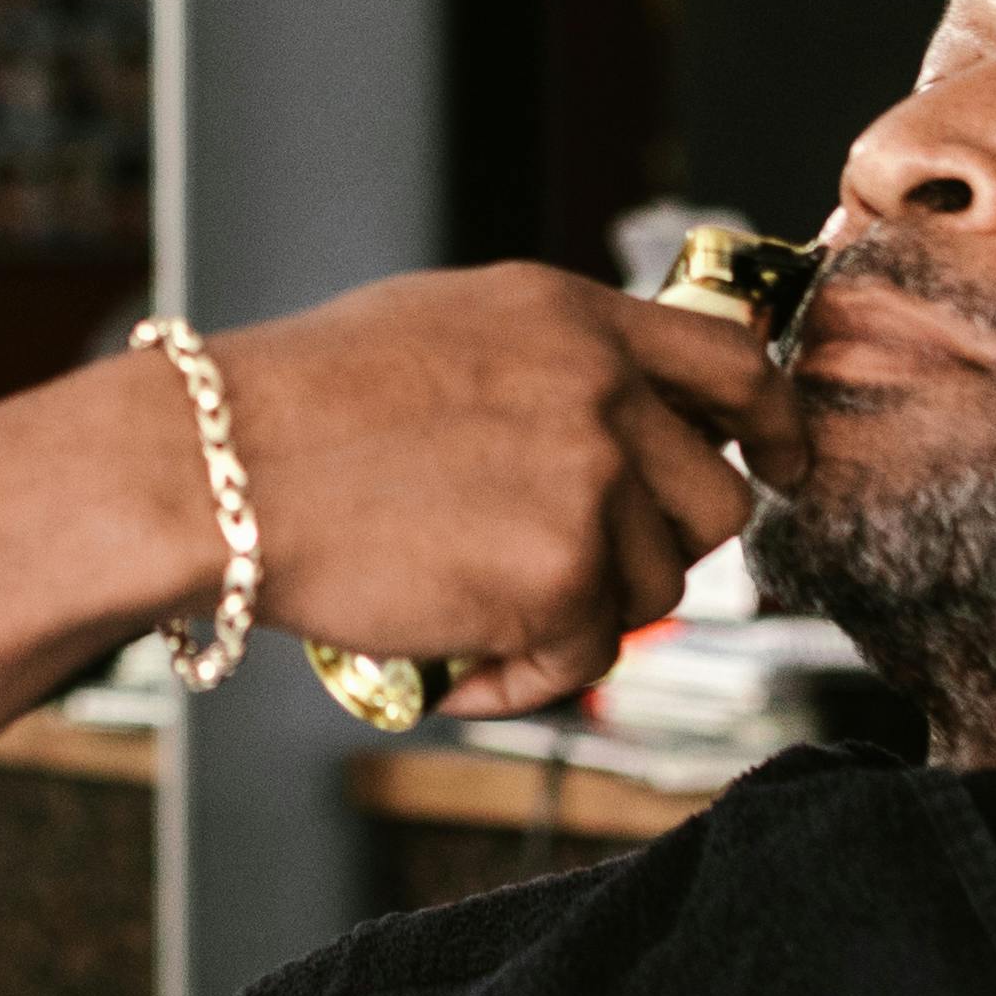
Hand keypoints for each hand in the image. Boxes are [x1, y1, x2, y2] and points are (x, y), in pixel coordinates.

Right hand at [206, 266, 802, 720]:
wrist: (216, 467)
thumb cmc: (297, 405)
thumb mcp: (446, 329)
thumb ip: (551, 362)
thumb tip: (625, 416)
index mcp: (573, 317)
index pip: (736, 365)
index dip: (775, 426)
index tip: (779, 466)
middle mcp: (600, 388)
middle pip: (713, 500)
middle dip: (660, 549)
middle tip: (582, 575)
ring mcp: (589, 481)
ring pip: (654, 586)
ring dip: (584, 616)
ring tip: (490, 617)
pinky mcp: (559, 577)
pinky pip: (587, 657)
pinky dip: (530, 678)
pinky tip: (464, 667)